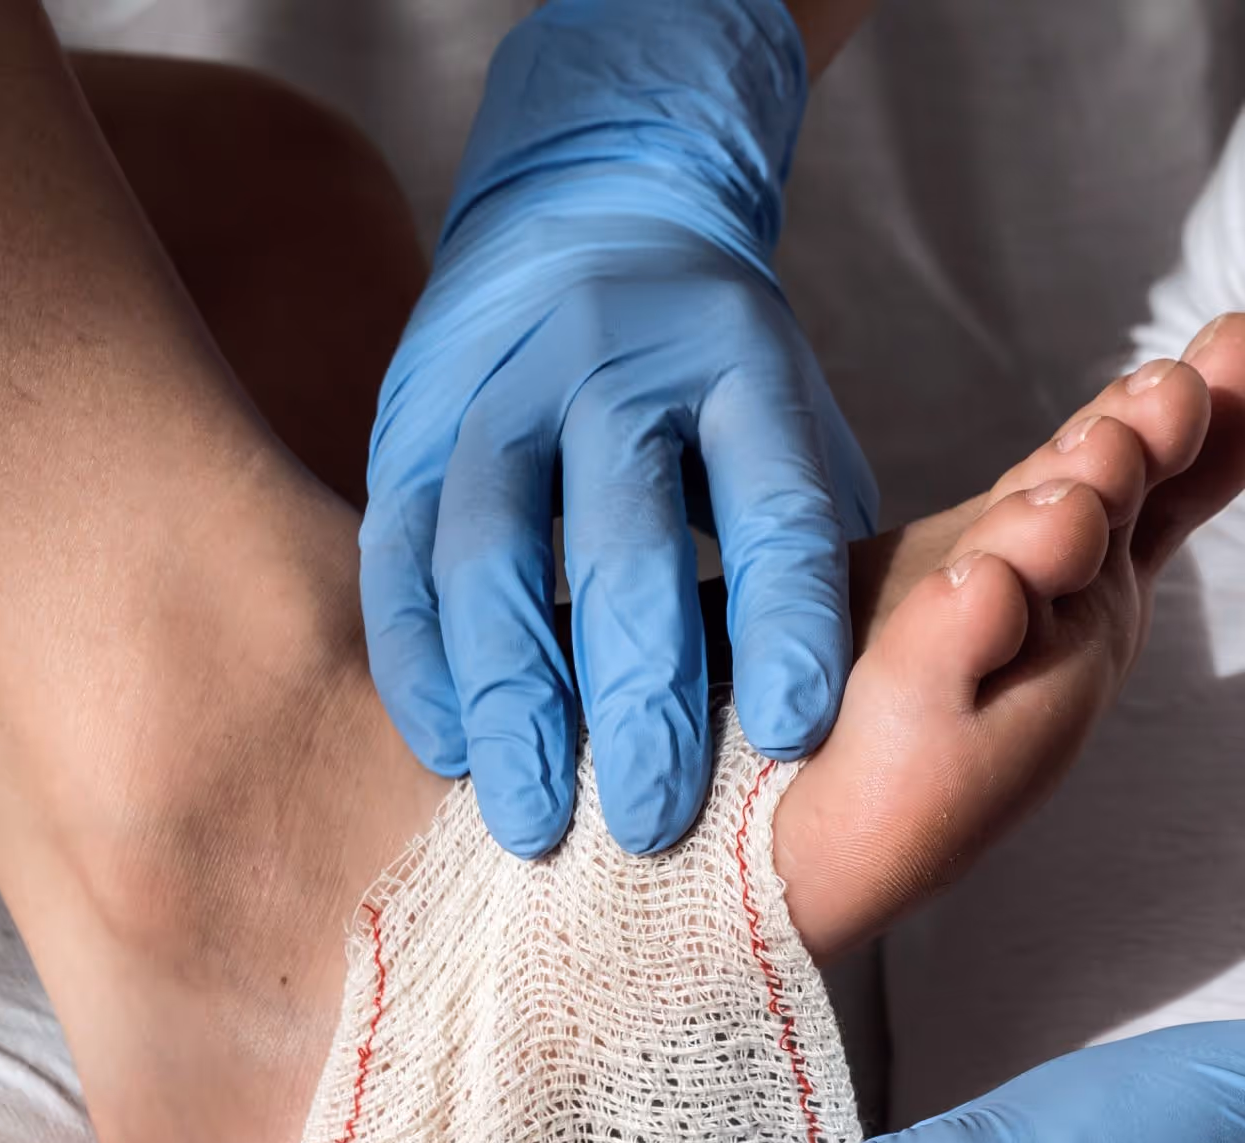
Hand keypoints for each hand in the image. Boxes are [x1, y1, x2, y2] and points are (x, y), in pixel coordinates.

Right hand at [360, 0, 876, 856]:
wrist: (590, 213)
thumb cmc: (718, 378)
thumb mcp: (794, 420)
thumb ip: (814, 545)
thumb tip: (844, 721)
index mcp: (742, 371)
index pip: (775, 507)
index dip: (786, 626)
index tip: (792, 738)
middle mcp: (616, 374)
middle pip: (625, 543)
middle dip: (640, 697)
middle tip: (655, 826)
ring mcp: (499, 396)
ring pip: (493, 554)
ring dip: (513, 699)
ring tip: (533, 823)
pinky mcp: (408, 429)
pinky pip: (399, 556)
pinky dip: (421, 661)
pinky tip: (451, 749)